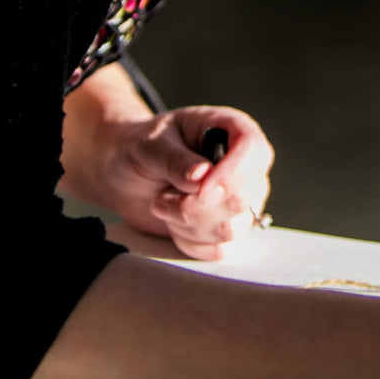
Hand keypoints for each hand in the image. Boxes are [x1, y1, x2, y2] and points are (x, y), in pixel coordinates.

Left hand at [93, 106, 273, 258]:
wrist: (124, 173)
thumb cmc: (139, 148)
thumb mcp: (148, 146)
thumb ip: (174, 159)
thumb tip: (202, 175)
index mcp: (232, 130)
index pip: (255, 151)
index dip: (233, 175)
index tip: (202, 193)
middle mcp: (242, 164)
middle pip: (244, 198)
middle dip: (196, 207)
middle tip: (162, 198)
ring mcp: (237, 198)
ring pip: (232, 229)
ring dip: (188, 224)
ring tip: (162, 204)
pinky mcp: (225, 225)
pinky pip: (220, 249)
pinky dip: (189, 242)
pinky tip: (172, 222)